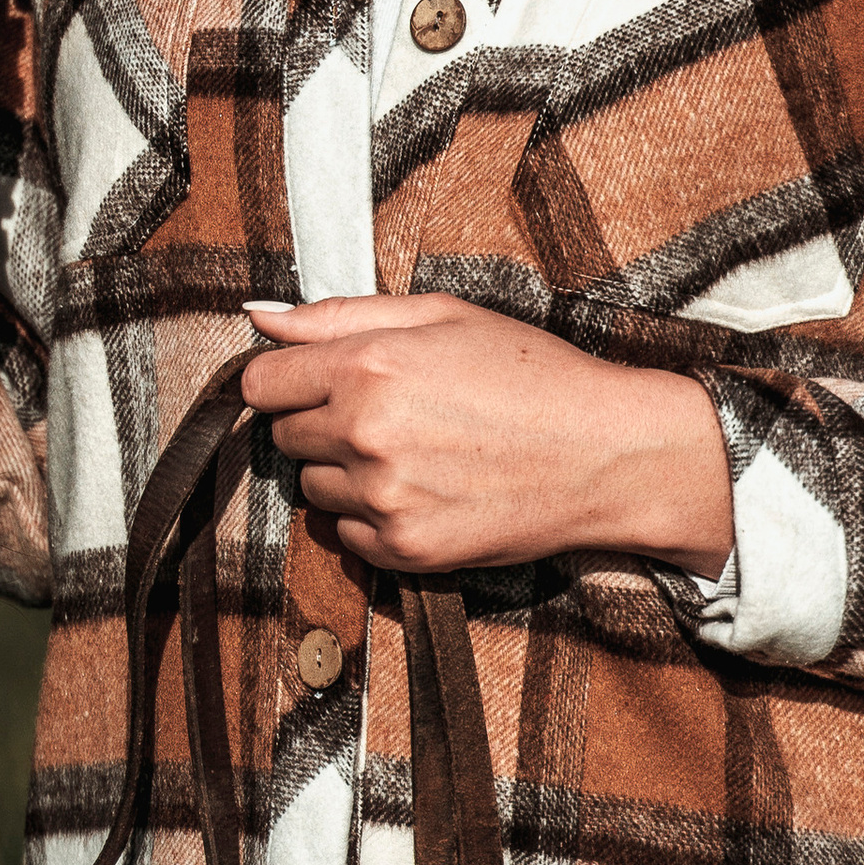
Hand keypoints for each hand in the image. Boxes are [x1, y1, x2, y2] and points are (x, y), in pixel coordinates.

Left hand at [238, 292, 733, 577]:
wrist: (605, 454)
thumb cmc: (531, 375)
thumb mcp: (442, 317)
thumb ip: (339, 315)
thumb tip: (258, 316)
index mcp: (368, 367)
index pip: (260, 383)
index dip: (286, 379)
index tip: (316, 382)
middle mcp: (365, 434)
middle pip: (283, 436)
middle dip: (320, 422)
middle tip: (387, 413)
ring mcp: (383, 498)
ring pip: (312, 488)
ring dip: (345, 472)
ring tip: (414, 452)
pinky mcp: (403, 549)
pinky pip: (346, 535)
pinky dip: (372, 516)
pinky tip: (426, 490)